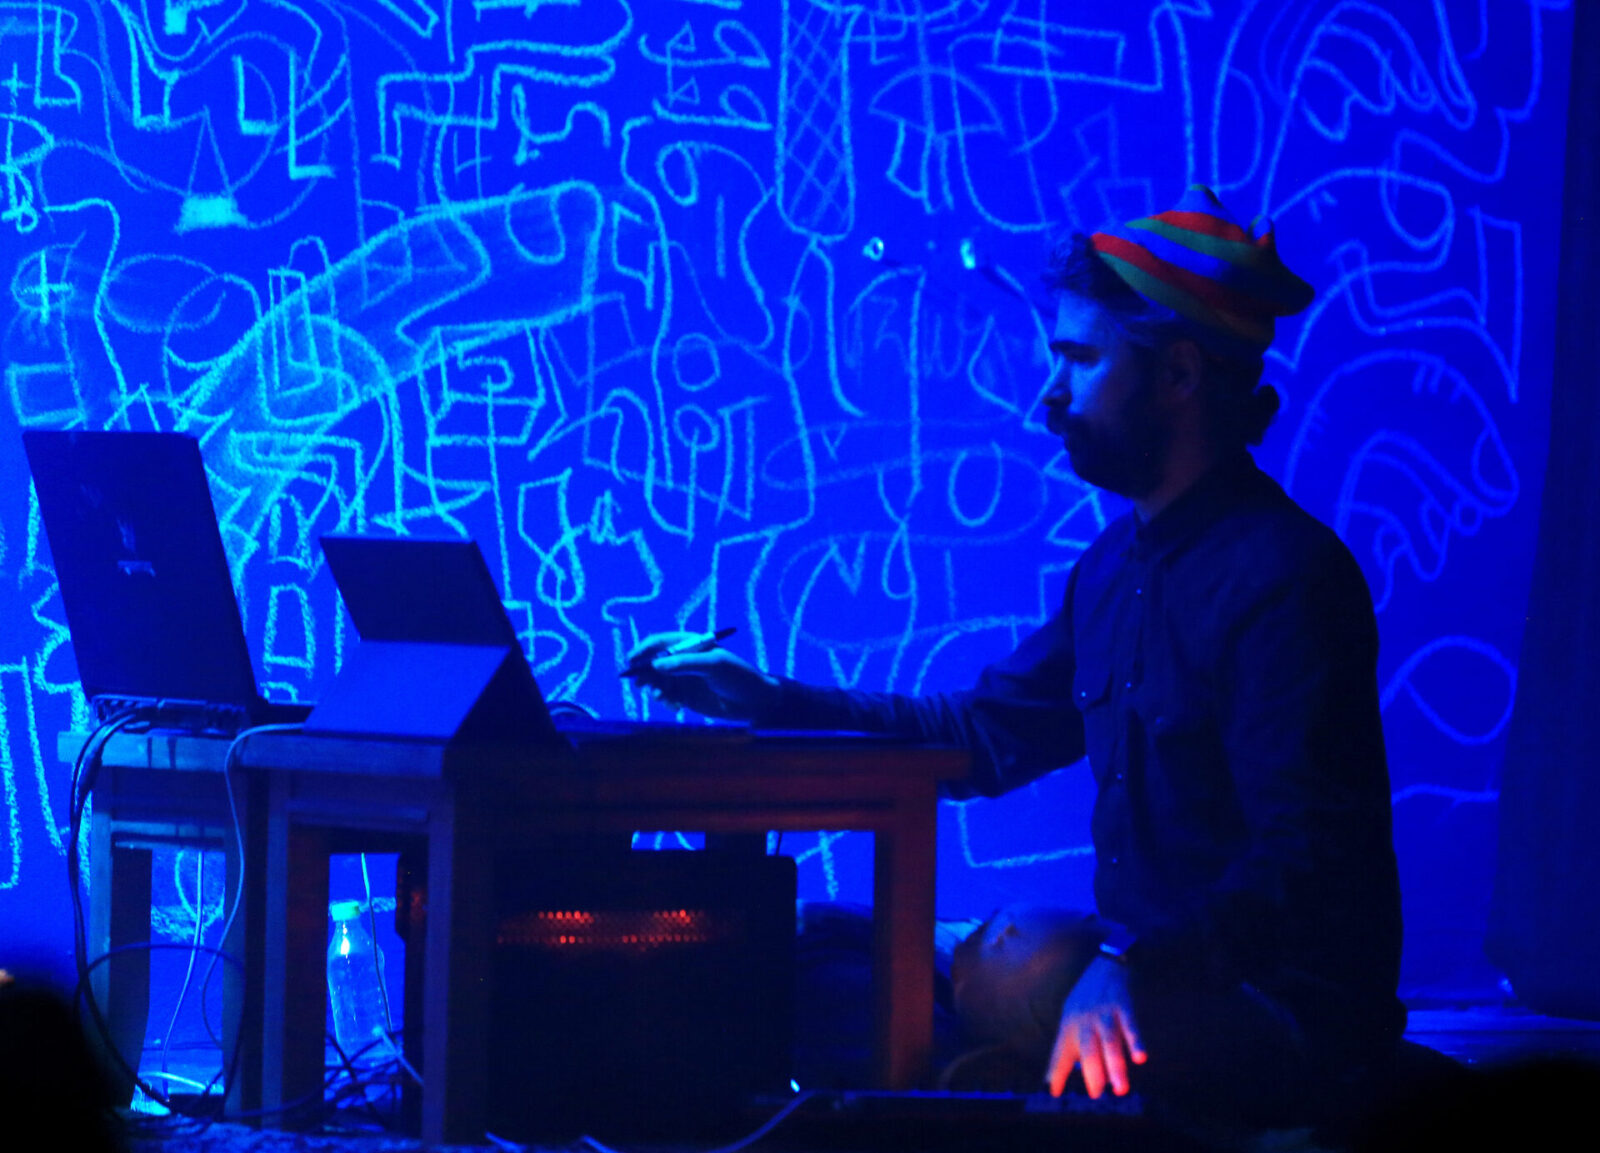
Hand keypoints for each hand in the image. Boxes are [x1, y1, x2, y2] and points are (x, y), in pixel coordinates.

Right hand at [624, 632, 780, 719]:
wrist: (754, 702)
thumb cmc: (738, 677)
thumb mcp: (714, 665)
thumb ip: (685, 664)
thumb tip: (656, 665)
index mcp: (690, 644)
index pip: (659, 642)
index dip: (643, 650)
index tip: (632, 662)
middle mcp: (682, 660)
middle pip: (652, 662)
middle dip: (644, 673)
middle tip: (642, 685)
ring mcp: (682, 679)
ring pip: (655, 682)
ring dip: (654, 690)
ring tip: (663, 699)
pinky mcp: (684, 696)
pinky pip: (664, 697)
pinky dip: (664, 701)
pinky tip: (676, 708)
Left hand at [1045, 956, 1146, 1098]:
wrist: (1107, 963)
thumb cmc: (1088, 995)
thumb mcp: (1072, 1014)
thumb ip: (1070, 1041)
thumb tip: (1066, 1069)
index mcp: (1070, 1022)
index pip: (1060, 1052)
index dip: (1056, 1071)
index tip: (1054, 1093)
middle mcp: (1084, 1019)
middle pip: (1087, 1049)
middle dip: (1092, 1074)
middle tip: (1097, 1094)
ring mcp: (1104, 1012)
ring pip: (1109, 1042)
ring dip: (1115, 1066)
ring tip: (1120, 1088)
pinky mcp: (1123, 1005)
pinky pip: (1130, 1025)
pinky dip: (1135, 1041)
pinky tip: (1140, 1058)